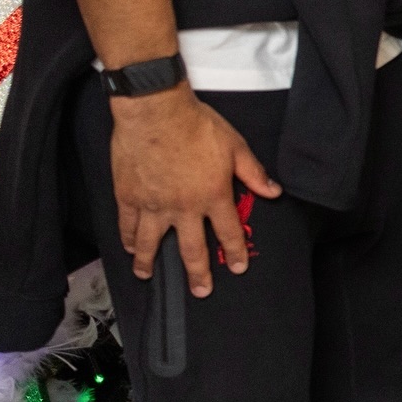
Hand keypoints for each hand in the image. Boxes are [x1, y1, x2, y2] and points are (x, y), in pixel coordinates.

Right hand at [110, 84, 281, 297]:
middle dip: (198, 274)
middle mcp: (184, 207)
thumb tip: (274, 192)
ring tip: (148, 276)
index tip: (238, 268)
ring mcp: (154, 205)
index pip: (228, 232)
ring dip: (150, 263)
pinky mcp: (129, 196)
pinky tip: (130, 248)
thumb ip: (253, 173)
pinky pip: (128, 226)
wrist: (156, 110)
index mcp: (212, 195)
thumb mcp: (234, 145)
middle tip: (201, 291)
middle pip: (192, 250)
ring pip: (151, 244)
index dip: (235, 252)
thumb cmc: (197, 124)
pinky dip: (128, 239)